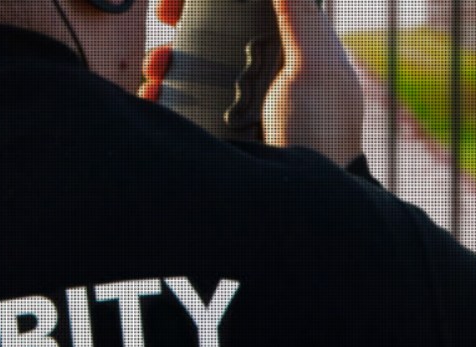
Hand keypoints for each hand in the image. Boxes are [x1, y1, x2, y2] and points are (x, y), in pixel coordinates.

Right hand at [142, 0, 364, 165]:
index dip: (217, 0)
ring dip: (166, 57)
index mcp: (288, 51)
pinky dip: (157, 94)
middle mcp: (258, 73)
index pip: (248, 10)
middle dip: (185, 22)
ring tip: (158, 63)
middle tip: (166, 16)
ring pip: (188, 67)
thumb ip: (300, 18)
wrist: (299, 198)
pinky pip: (175, 104)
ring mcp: (231, 103)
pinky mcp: (210, 129)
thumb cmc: (322, 131)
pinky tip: (153, 92)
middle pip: (212, 34)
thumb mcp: (315, 68)